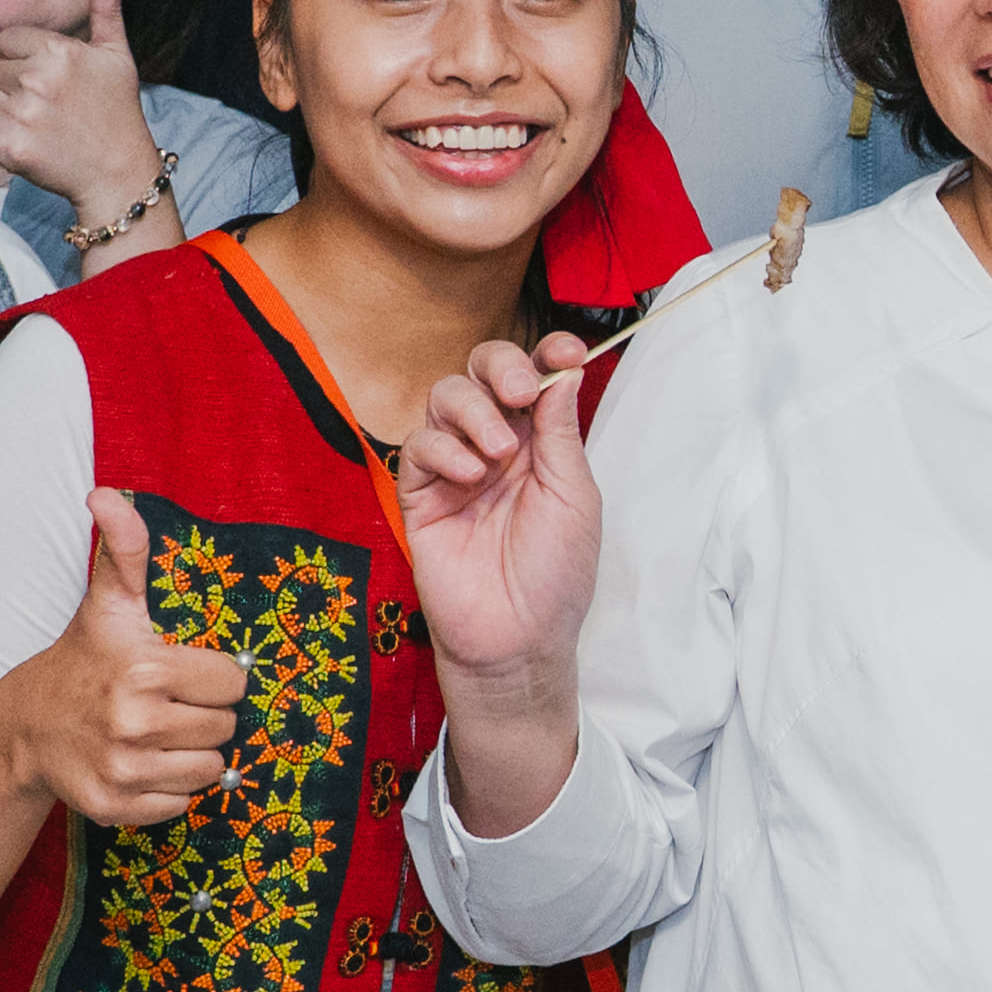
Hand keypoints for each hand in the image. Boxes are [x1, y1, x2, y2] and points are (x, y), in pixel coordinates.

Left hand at [0, 0, 168, 212]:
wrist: (119, 173)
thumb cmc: (118, 111)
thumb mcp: (117, 55)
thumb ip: (107, 8)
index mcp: (59, 51)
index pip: (7, 40)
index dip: (24, 59)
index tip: (48, 79)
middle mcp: (37, 80)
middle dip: (11, 87)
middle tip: (45, 107)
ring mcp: (22, 116)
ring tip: (33, 124)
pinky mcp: (10, 149)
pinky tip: (17, 141)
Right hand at [0, 489, 248, 828]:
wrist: (27, 724)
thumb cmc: (83, 659)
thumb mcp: (108, 602)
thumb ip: (125, 548)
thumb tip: (107, 494)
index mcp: (145, 669)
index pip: (232, 682)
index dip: (214, 676)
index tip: (184, 672)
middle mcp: (135, 723)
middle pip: (226, 728)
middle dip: (205, 714)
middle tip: (170, 703)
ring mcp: (124, 769)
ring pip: (210, 771)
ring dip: (193, 754)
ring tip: (158, 734)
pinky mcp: (116, 807)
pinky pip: (181, 805)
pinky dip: (169, 789)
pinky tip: (142, 763)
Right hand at [399, 330, 605, 690]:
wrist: (516, 639)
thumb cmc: (554, 576)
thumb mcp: (573, 497)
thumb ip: (560, 433)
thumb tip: (562, 370)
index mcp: (540, 442)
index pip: (535, 376)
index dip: (547, 353)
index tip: (565, 351)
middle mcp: (495, 444)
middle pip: (482, 370)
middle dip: (501, 366)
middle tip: (519, 392)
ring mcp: (455, 466)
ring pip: (445, 396)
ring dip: (473, 411)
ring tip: (497, 453)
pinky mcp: (419, 493)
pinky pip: (418, 444)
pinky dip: (443, 448)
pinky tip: (469, 475)